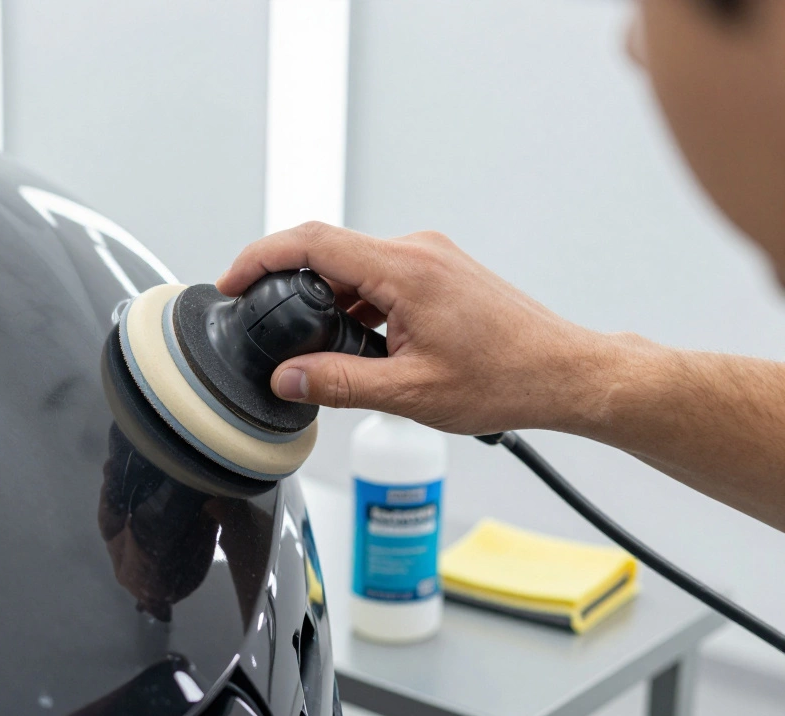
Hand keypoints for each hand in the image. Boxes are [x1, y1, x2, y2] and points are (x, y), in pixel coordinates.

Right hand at [216, 222, 619, 434]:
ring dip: (324, 295)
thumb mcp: (411, 393)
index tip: (231, 280)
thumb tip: (288, 379)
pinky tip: (356, 339)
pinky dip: (353, 299)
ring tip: (312, 341)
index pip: (312, 243)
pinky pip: (378, 272)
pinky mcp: (438, 269)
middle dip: (284, 278)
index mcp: (405, 271)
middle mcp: (416, 251)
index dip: (260, 256)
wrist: (564, 372)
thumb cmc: (507, 378)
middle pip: (327, 247)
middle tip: (258, 315)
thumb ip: (340, 384)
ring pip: (352, 262)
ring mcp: (429, 256)